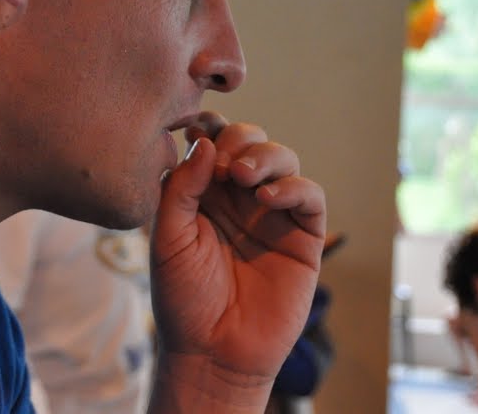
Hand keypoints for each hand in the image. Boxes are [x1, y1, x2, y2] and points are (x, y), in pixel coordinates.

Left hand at [148, 112, 325, 408]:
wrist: (213, 351)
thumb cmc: (183, 297)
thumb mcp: (167, 237)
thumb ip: (181, 187)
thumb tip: (204, 142)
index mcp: (203, 191)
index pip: (212, 141)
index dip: (209, 126)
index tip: (196, 127)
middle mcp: (239, 196)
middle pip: (250, 140)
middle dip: (238, 139)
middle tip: (225, 164)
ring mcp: (272, 214)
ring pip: (282, 158)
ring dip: (265, 156)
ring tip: (244, 176)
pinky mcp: (303, 236)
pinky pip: (309, 195)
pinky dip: (293, 187)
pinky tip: (267, 199)